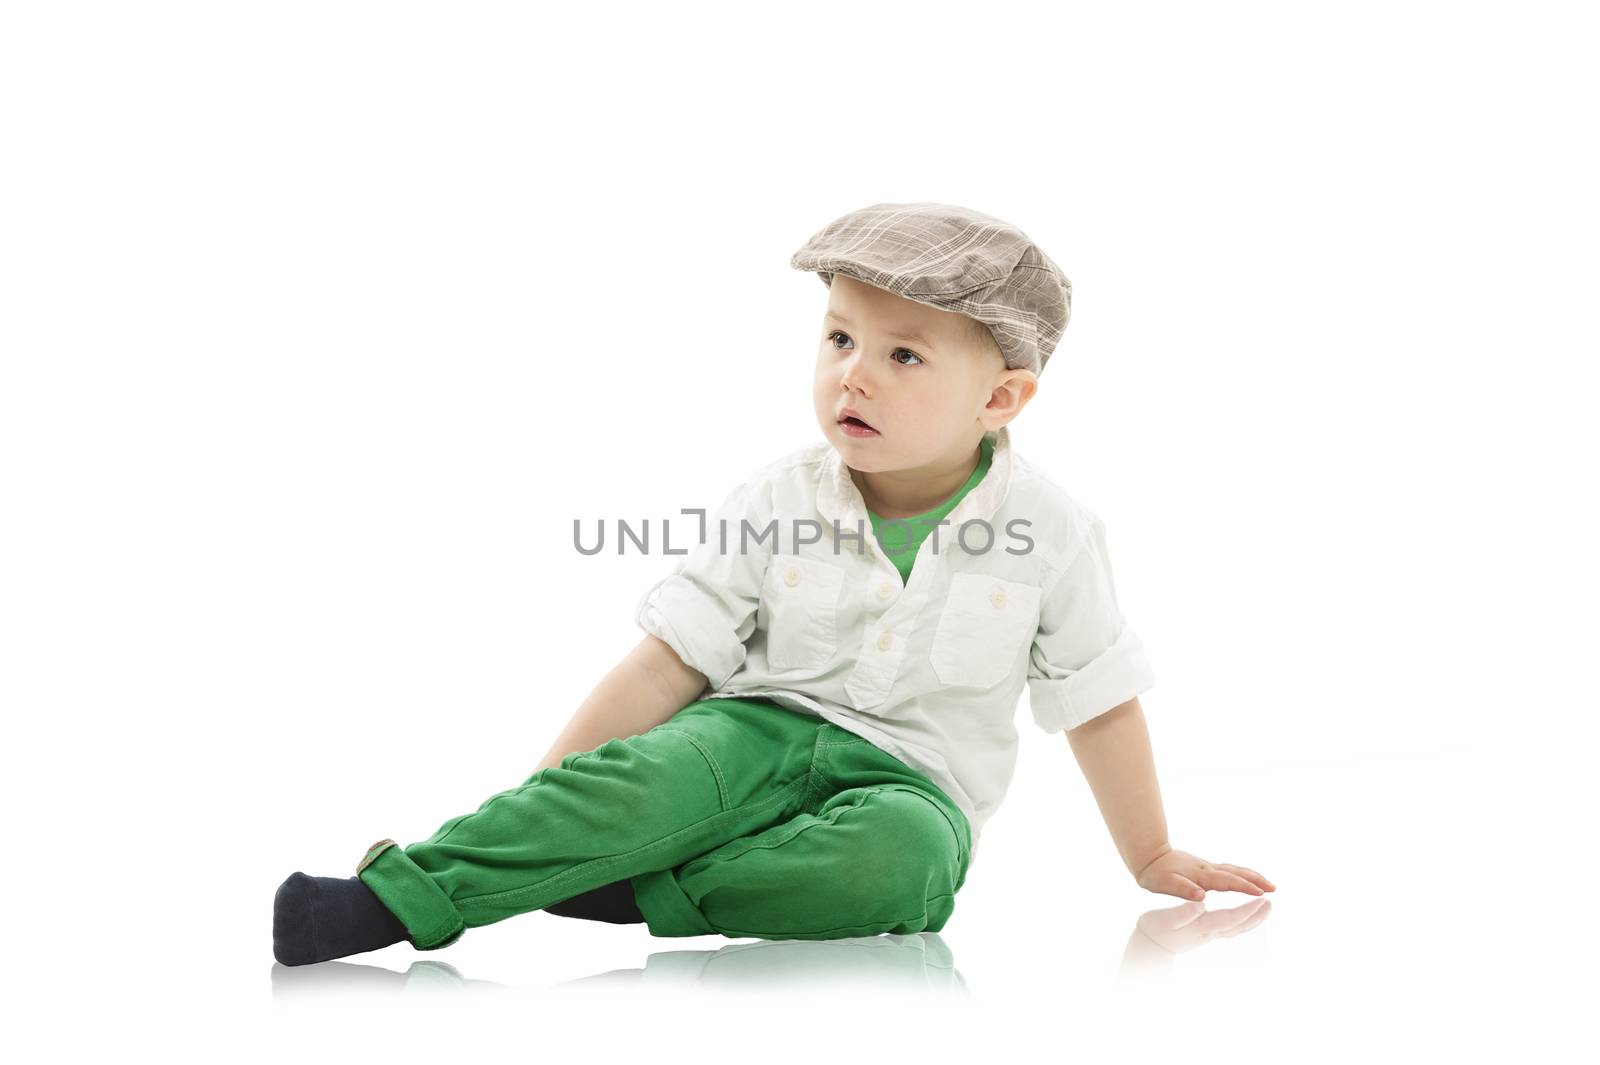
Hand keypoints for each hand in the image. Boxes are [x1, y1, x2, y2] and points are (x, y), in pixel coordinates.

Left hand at [1133, 846, 1275, 899]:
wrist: (1148, 856)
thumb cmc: (1155, 874)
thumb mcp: (1164, 884)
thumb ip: (1183, 889)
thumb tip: (1201, 896)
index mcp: (1201, 876)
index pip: (1227, 882)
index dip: (1244, 887)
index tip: (1261, 893)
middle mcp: (1208, 870)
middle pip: (1237, 873)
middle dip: (1256, 880)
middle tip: (1274, 889)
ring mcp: (1208, 868)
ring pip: (1235, 870)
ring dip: (1252, 876)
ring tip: (1268, 885)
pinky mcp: (1205, 868)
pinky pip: (1230, 871)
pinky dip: (1242, 874)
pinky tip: (1246, 879)